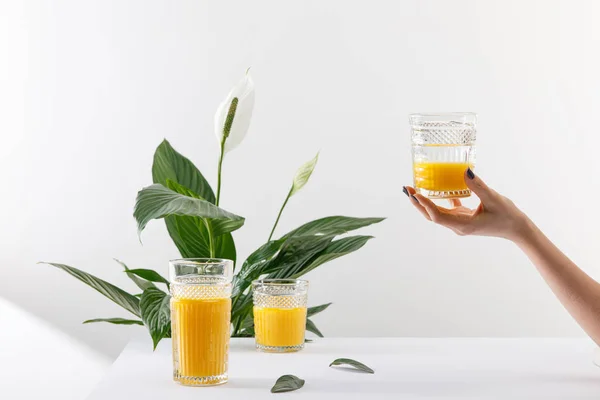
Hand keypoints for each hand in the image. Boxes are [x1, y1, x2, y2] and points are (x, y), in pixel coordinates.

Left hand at [404, 169, 530, 241]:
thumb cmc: (508, 215)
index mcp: (463, 225)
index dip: (425, 205)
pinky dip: (441, 200)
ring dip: (426, 202)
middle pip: (432, 215)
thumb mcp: (493, 198)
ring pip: (438, 213)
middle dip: (418, 203)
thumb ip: (478, 185)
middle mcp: (458, 226)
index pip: (437, 216)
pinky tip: (436, 189)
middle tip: (407, 189)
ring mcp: (460, 223)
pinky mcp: (464, 218)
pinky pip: (448, 209)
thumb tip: (465, 171)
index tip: (415, 194)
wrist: (517, 229)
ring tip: (414, 190)